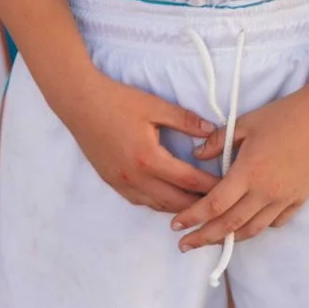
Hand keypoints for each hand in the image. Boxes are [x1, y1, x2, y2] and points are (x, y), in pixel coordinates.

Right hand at [54, 64, 224, 215]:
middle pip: (177, 203)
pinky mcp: (112, 182)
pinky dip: (160, 203)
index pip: (189, 181)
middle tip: (220, 201)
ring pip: (159, 207)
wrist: (78, 102)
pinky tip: (169, 196)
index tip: (230, 188)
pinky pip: (142, 201)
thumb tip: (212, 130)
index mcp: (149, 159)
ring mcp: (122, 183)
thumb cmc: (116, 100)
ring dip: (180, 207)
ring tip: (200, 203)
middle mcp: (136, 178)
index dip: (212, 186)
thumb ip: (185, 120)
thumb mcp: (154, 105)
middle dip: (201, 204)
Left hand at [169, 84, 308, 250]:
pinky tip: (247, 226)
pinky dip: (257, 228)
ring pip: (252, 229)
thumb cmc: (283, 116)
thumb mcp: (244, 123)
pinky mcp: (299, 200)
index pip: (214, 204)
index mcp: (248, 173)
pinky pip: (275, 222)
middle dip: (204, 237)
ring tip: (211, 241)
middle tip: (184, 245)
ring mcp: (284, 199)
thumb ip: (217, 142)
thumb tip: (196, 155)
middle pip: (229, 225)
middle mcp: (265, 192)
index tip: (175, 225)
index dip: (193, 218)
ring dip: (228, 239)